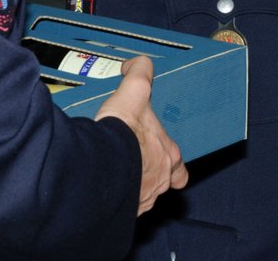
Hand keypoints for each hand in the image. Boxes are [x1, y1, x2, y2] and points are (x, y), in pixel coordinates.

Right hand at [94, 56, 188, 215]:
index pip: (179, 166)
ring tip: (112, 173)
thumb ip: (139, 74)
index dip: (172, 162)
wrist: (98, 168)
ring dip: (129, 186)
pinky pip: (121, 208)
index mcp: (168, 156)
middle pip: (160, 182)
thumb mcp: (134, 93)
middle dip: (148, 174)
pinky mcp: (121, 213)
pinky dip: (112, 200)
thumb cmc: (122, 134)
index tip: (166, 160)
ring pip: (140, 196)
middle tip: (132, 163)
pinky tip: (101, 187)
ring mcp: (141, 200)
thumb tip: (138, 64)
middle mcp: (159, 182)